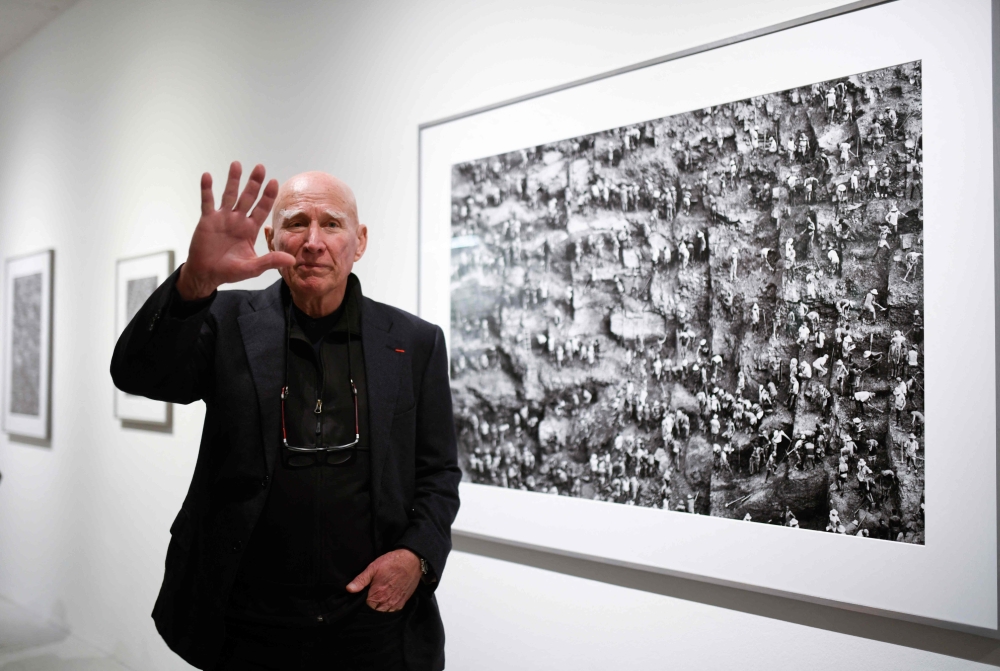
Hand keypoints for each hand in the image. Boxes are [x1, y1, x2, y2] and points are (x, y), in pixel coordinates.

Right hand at [176, 162, 294, 299]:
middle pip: (248, 197)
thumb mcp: (252, 267)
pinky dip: (207, 189)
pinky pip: (207, 202)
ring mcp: (222, 218)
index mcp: (250, 229)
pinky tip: (207, 176)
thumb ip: (270, 261)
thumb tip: (292, 260)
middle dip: (254, 183)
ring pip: (229, 195)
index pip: (262, 209)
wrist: (206, 274)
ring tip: (237, 164)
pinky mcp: (207, 220)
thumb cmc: (229, 271)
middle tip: (260, 167)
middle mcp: (238, 220)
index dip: (268, 196)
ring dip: (233, 180)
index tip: (274, 181)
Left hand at [346, 548, 421, 611]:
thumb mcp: (373, 567)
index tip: (364, 595)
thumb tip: (349, 589)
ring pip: (384, 612)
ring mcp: (396, 603)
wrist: (412, 560)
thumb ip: (361, 580)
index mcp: (377, 595)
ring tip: (379, 598)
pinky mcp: (403, 602)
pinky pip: (393, 610)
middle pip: (374, 611)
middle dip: (371, 606)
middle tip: (371, 595)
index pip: (365, 607)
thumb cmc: (391, 562)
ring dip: (380, 608)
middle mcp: (387, 602)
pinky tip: (387, 599)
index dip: (363, 601)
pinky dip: (389, 607)